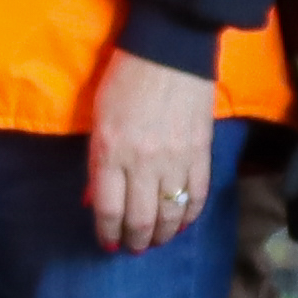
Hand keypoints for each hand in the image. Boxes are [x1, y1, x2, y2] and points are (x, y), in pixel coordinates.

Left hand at [84, 49, 224, 256]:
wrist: (169, 49)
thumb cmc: (124, 79)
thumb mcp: (98, 119)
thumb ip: (97, 162)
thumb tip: (95, 200)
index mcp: (111, 152)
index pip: (109, 210)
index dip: (108, 234)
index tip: (108, 245)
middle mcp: (142, 163)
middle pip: (140, 219)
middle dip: (135, 241)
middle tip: (133, 248)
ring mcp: (176, 160)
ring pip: (170, 213)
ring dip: (162, 234)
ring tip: (156, 240)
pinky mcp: (201, 153)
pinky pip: (198, 196)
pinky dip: (189, 215)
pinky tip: (182, 223)